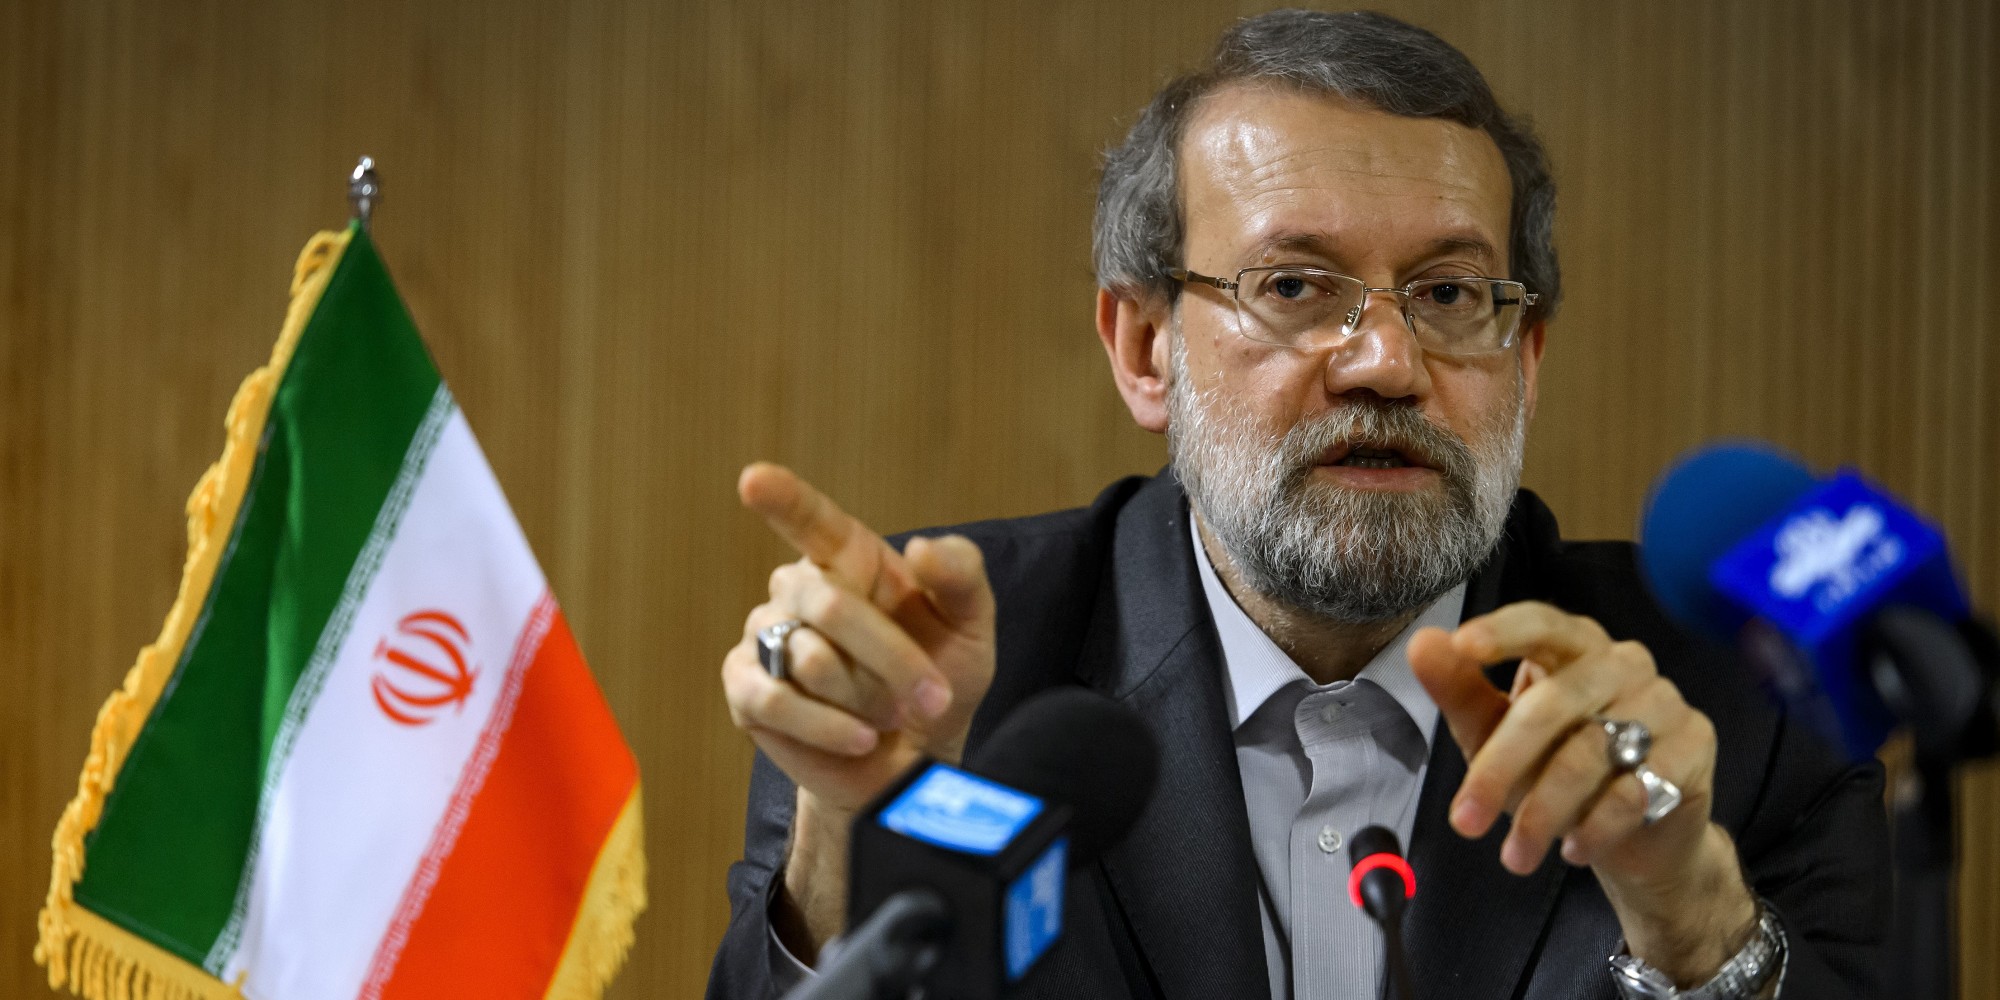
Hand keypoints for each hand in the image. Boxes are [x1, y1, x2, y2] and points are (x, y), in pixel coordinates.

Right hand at [720, 463, 996, 956]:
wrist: (915, 758)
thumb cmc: (940, 677)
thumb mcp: (971, 624)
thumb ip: (960, 575)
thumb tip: (921, 548)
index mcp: (847, 557)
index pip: (810, 517)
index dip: (782, 498)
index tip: (755, 480)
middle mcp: (797, 589)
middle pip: (831, 606)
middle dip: (894, 660)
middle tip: (933, 697)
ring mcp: (763, 636)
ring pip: (812, 660)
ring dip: (867, 699)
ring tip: (887, 713)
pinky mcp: (744, 690)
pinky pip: (777, 701)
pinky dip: (829, 727)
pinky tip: (860, 737)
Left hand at [1408, 602, 1757, 984]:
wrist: (1635, 837)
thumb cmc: (1555, 770)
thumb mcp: (1494, 734)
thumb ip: (1460, 690)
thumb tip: (1422, 642)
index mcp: (1572, 646)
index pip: (1540, 623)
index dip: (1503, 632)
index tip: (1462, 646)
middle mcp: (1621, 663)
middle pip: (1555, 703)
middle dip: (1503, 766)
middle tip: (1466, 821)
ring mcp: (1664, 701)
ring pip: (1592, 752)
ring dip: (1545, 812)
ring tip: (1516, 855)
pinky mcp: (1694, 747)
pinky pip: (1636, 788)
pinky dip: (1595, 827)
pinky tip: (1573, 850)